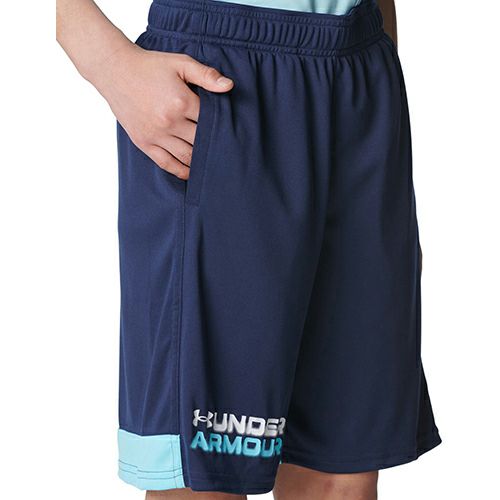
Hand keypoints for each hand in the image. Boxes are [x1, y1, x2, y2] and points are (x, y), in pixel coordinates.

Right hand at [95, 43, 233, 178]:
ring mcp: (156, 135)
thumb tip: (230, 86)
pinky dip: (181, 171)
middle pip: (201, 141)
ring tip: (212, 163)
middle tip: (226, 150)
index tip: (230, 131)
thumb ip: (206, 75)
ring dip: (200, 162)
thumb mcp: (180, 63)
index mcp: (181, 102)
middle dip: (213, 145)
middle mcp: (169, 122)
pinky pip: (166, 163)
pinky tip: (190, 172)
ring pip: (187, 156)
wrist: (114, 70)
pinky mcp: (144, 143)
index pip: (211, 121)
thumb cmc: (150, 65)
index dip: (221, 126)